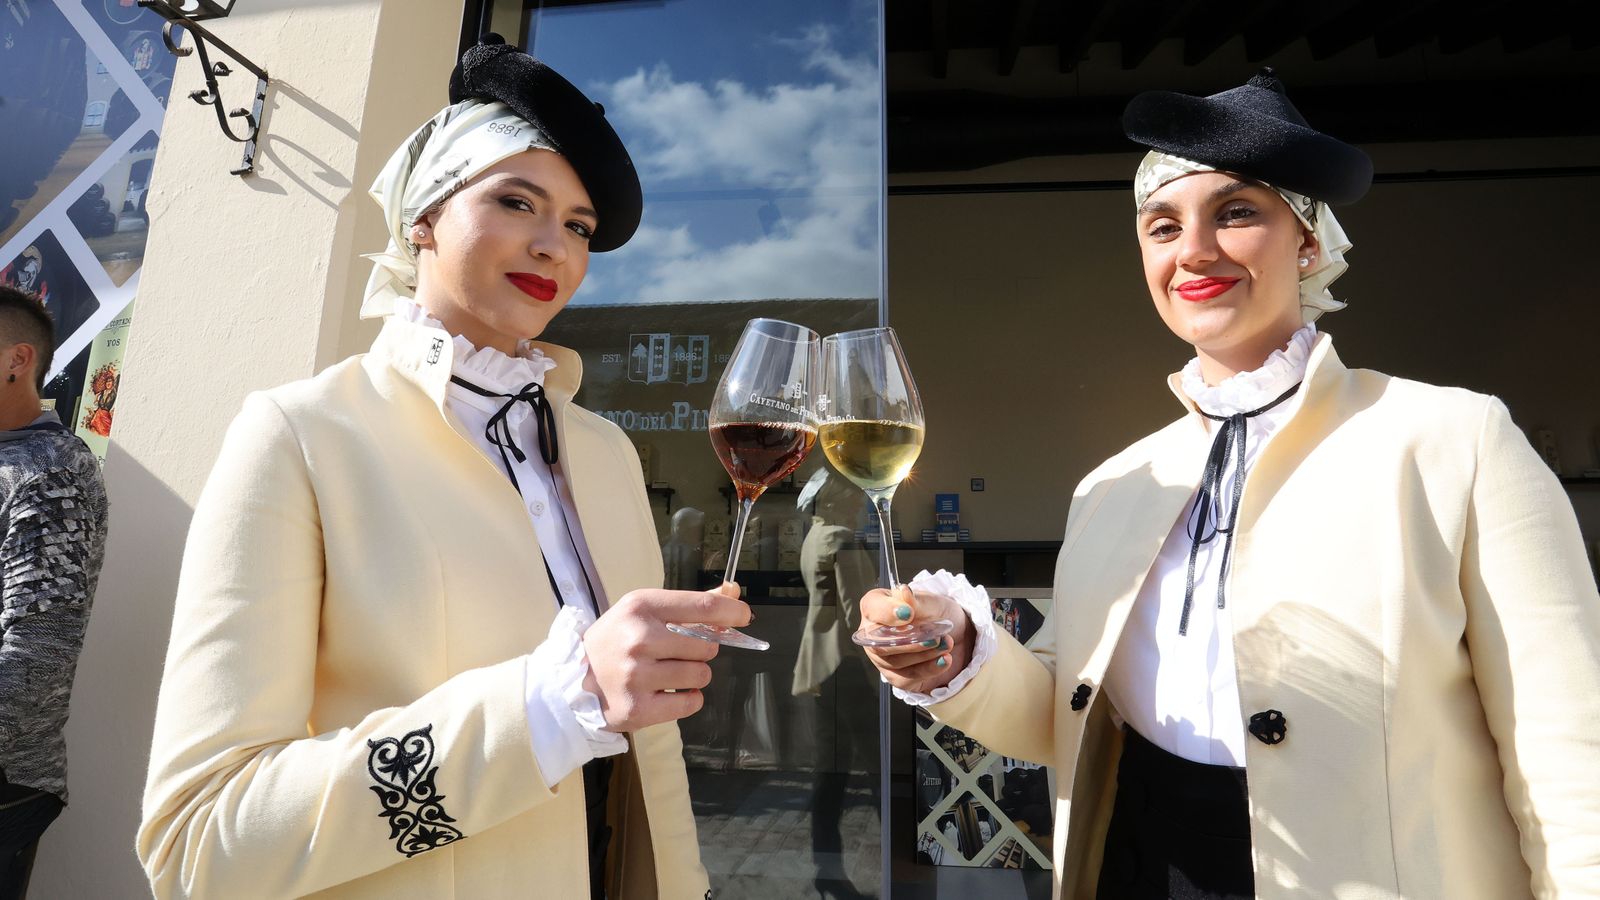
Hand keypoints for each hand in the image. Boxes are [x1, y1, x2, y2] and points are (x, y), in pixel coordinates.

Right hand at [582, 583, 749, 731]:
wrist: (572, 679)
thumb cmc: (616, 640)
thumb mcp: (644, 611)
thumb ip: (690, 604)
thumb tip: (733, 593)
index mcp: (641, 607)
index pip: (703, 607)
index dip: (732, 612)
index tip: (743, 616)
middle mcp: (639, 638)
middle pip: (707, 646)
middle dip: (701, 651)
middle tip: (676, 653)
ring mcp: (637, 675)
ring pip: (701, 675)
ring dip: (694, 676)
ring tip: (669, 674)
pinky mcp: (638, 708)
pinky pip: (690, 703)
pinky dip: (688, 699)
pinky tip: (668, 693)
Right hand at [857, 584, 973, 693]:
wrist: (957, 634)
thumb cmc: (936, 613)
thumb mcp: (931, 602)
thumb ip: (915, 601)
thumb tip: (904, 592)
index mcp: (876, 607)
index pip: (872, 608)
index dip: (887, 612)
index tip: (909, 613)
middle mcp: (873, 634)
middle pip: (880, 643)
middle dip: (911, 642)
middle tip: (935, 637)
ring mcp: (882, 658)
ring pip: (895, 662)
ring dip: (925, 654)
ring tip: (947, 644)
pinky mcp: (896, 676)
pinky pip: (906, 678)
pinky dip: (929, 669)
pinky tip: (944, 660)